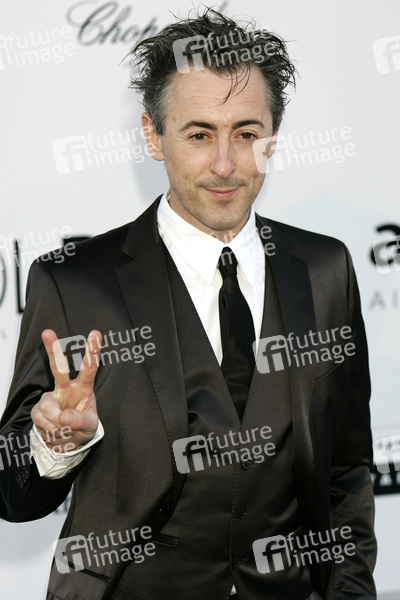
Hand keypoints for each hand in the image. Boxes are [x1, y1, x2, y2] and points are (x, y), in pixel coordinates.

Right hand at [31, 329, 101, 452]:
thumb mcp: (90, 426)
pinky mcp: (38, 409)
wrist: (67, 441)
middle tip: (47, 332)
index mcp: (84, 387)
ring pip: (49, 407)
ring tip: (66, 429)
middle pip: (58, 367)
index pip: (90, 367)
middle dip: (52, 350)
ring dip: (58, 424)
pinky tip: (56, 430)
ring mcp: (50, 397)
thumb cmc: (82, 426)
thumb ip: (80, 421)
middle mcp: (66, 388)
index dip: (93, 350)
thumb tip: (64, 417)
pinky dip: (51, 429)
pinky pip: (41, 419)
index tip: (96, 333)